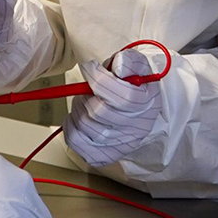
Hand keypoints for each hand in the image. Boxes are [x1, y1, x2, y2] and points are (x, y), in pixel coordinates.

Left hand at [63, 47, 163, 166]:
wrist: (136, 110)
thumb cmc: (133, 86)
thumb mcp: (137, 66)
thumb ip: (129, 62)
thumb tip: (118, 67)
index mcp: (148, 105)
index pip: (123, 97)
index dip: (99, 79)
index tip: (90, 67)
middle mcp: (136, 129)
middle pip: (99, 113)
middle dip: (86, 95)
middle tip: (88, 88)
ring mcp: (119, 145)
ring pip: (84, 126)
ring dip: (78, 108)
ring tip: (86, 101)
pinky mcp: (103, 155)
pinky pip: (75, 140)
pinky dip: (70, 125)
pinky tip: (79, 116)